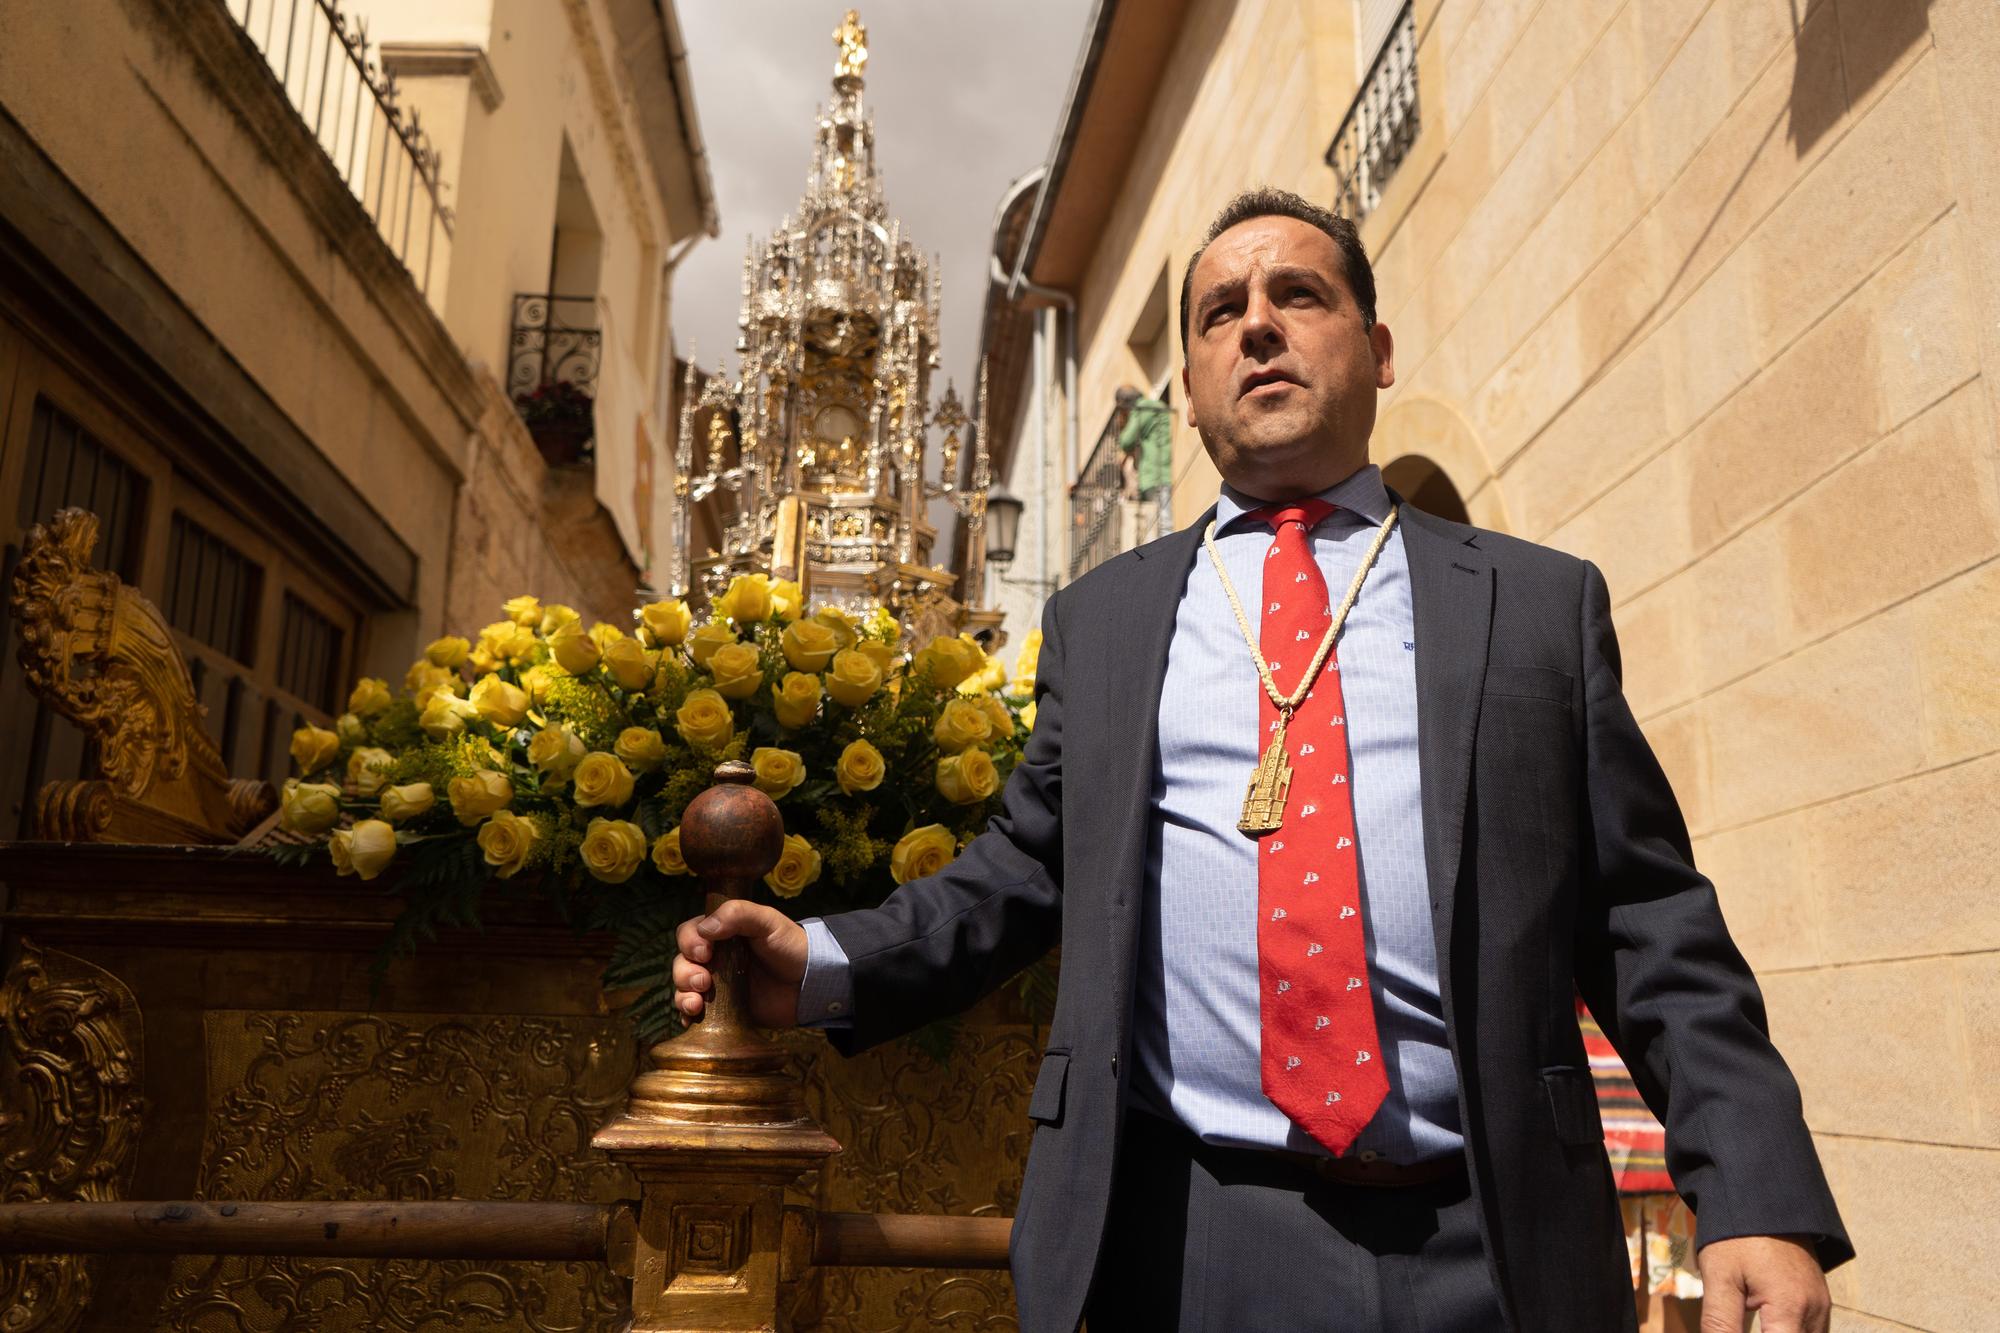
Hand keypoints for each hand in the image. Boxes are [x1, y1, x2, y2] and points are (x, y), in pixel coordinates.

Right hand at [671, 901, 807, 1027]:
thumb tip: (705, 929)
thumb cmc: (791, 946)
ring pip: (684, 988)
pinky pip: (695, 1015)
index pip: (690, 934)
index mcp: (722, 934)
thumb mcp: (768, 921)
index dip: (690, 942)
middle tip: (704, 982)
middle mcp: (715, 959)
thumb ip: (739, 914)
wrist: (811, 984)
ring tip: (697, 1004)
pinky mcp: (722, 1011)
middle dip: (685, 973)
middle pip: (682, 962)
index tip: (704, 953)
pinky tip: (692, 1020)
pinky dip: (687, 1017)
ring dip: (683, 995)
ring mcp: (718, 986)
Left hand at [1697, 1235, 1828, 1331]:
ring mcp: (1822, 1308)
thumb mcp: (1720, 1278)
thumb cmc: (1738, 1235)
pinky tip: (1770, 1328)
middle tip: (1739, 1325)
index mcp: (1790, 1309)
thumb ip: (1721, 1324)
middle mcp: (1815, 1313)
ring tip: (1753, 1324)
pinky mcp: (1820, 1302)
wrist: (1765, 1198)